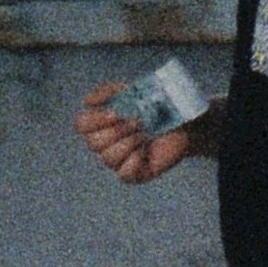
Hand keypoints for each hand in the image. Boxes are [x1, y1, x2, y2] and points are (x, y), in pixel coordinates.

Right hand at [76, 86, 200, 184]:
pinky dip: (134, 162)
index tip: (116, 113)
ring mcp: (120, 161)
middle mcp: (107, 144)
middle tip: (138, 122)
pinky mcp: (135, 174)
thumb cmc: (158, 108)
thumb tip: (86, 102)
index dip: (95, 120)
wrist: (186, 124)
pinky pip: (123, 175)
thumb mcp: (133, 92)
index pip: (81, 125)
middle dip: (117, 131)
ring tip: (145, 135)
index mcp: (103, 124)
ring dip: (129, 143)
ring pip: (108, 158)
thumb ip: (107, 92)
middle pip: (94, 143)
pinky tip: (146, 152)